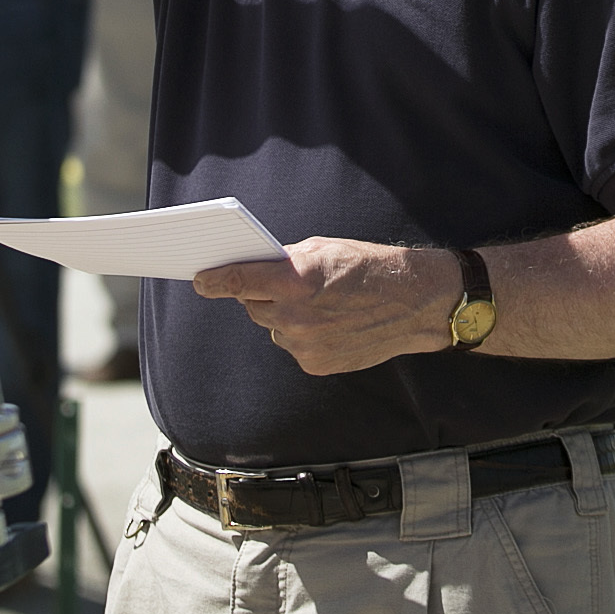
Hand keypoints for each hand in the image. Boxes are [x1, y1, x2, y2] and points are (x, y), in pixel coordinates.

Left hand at [194, 238, 460, 374]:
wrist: (413, 302)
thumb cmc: (368, 267)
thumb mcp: (324, 248)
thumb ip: (287, 261)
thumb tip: (258, 270)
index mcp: (296, 280)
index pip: (240, 281)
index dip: (215, 280)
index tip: (201, 280)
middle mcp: (296, 316)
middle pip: (254, 306)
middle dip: (262, 295)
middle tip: (283, 286)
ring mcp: (305, 345)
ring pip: (274, 328)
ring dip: (284, 316)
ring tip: (318, 305)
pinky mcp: (316, 365)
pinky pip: (294, 346)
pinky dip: (303, 335)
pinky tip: (329, 323)